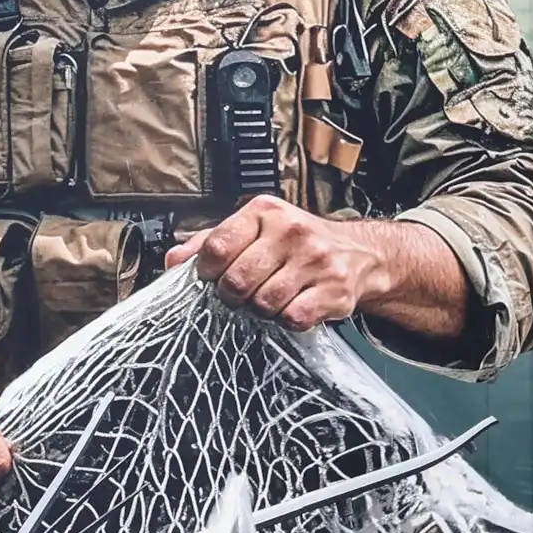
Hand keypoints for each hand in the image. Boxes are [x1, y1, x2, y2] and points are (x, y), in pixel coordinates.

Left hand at [167, 199, 468, 342]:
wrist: (360, 253)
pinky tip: (294, 307)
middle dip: (233, 296)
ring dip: (261, 309)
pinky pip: (293, 318)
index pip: (216, 246)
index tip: (213, 277)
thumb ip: (209, 244)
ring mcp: (315, 259)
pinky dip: (287, 320)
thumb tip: (172, 261)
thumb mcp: (253, 232)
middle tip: (243, 293)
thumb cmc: (296, 245)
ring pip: (263, 303)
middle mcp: (291, 231)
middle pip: (236, 281)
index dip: (207, 271)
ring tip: (271, 298)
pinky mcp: (334, 289)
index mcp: (264, 213)